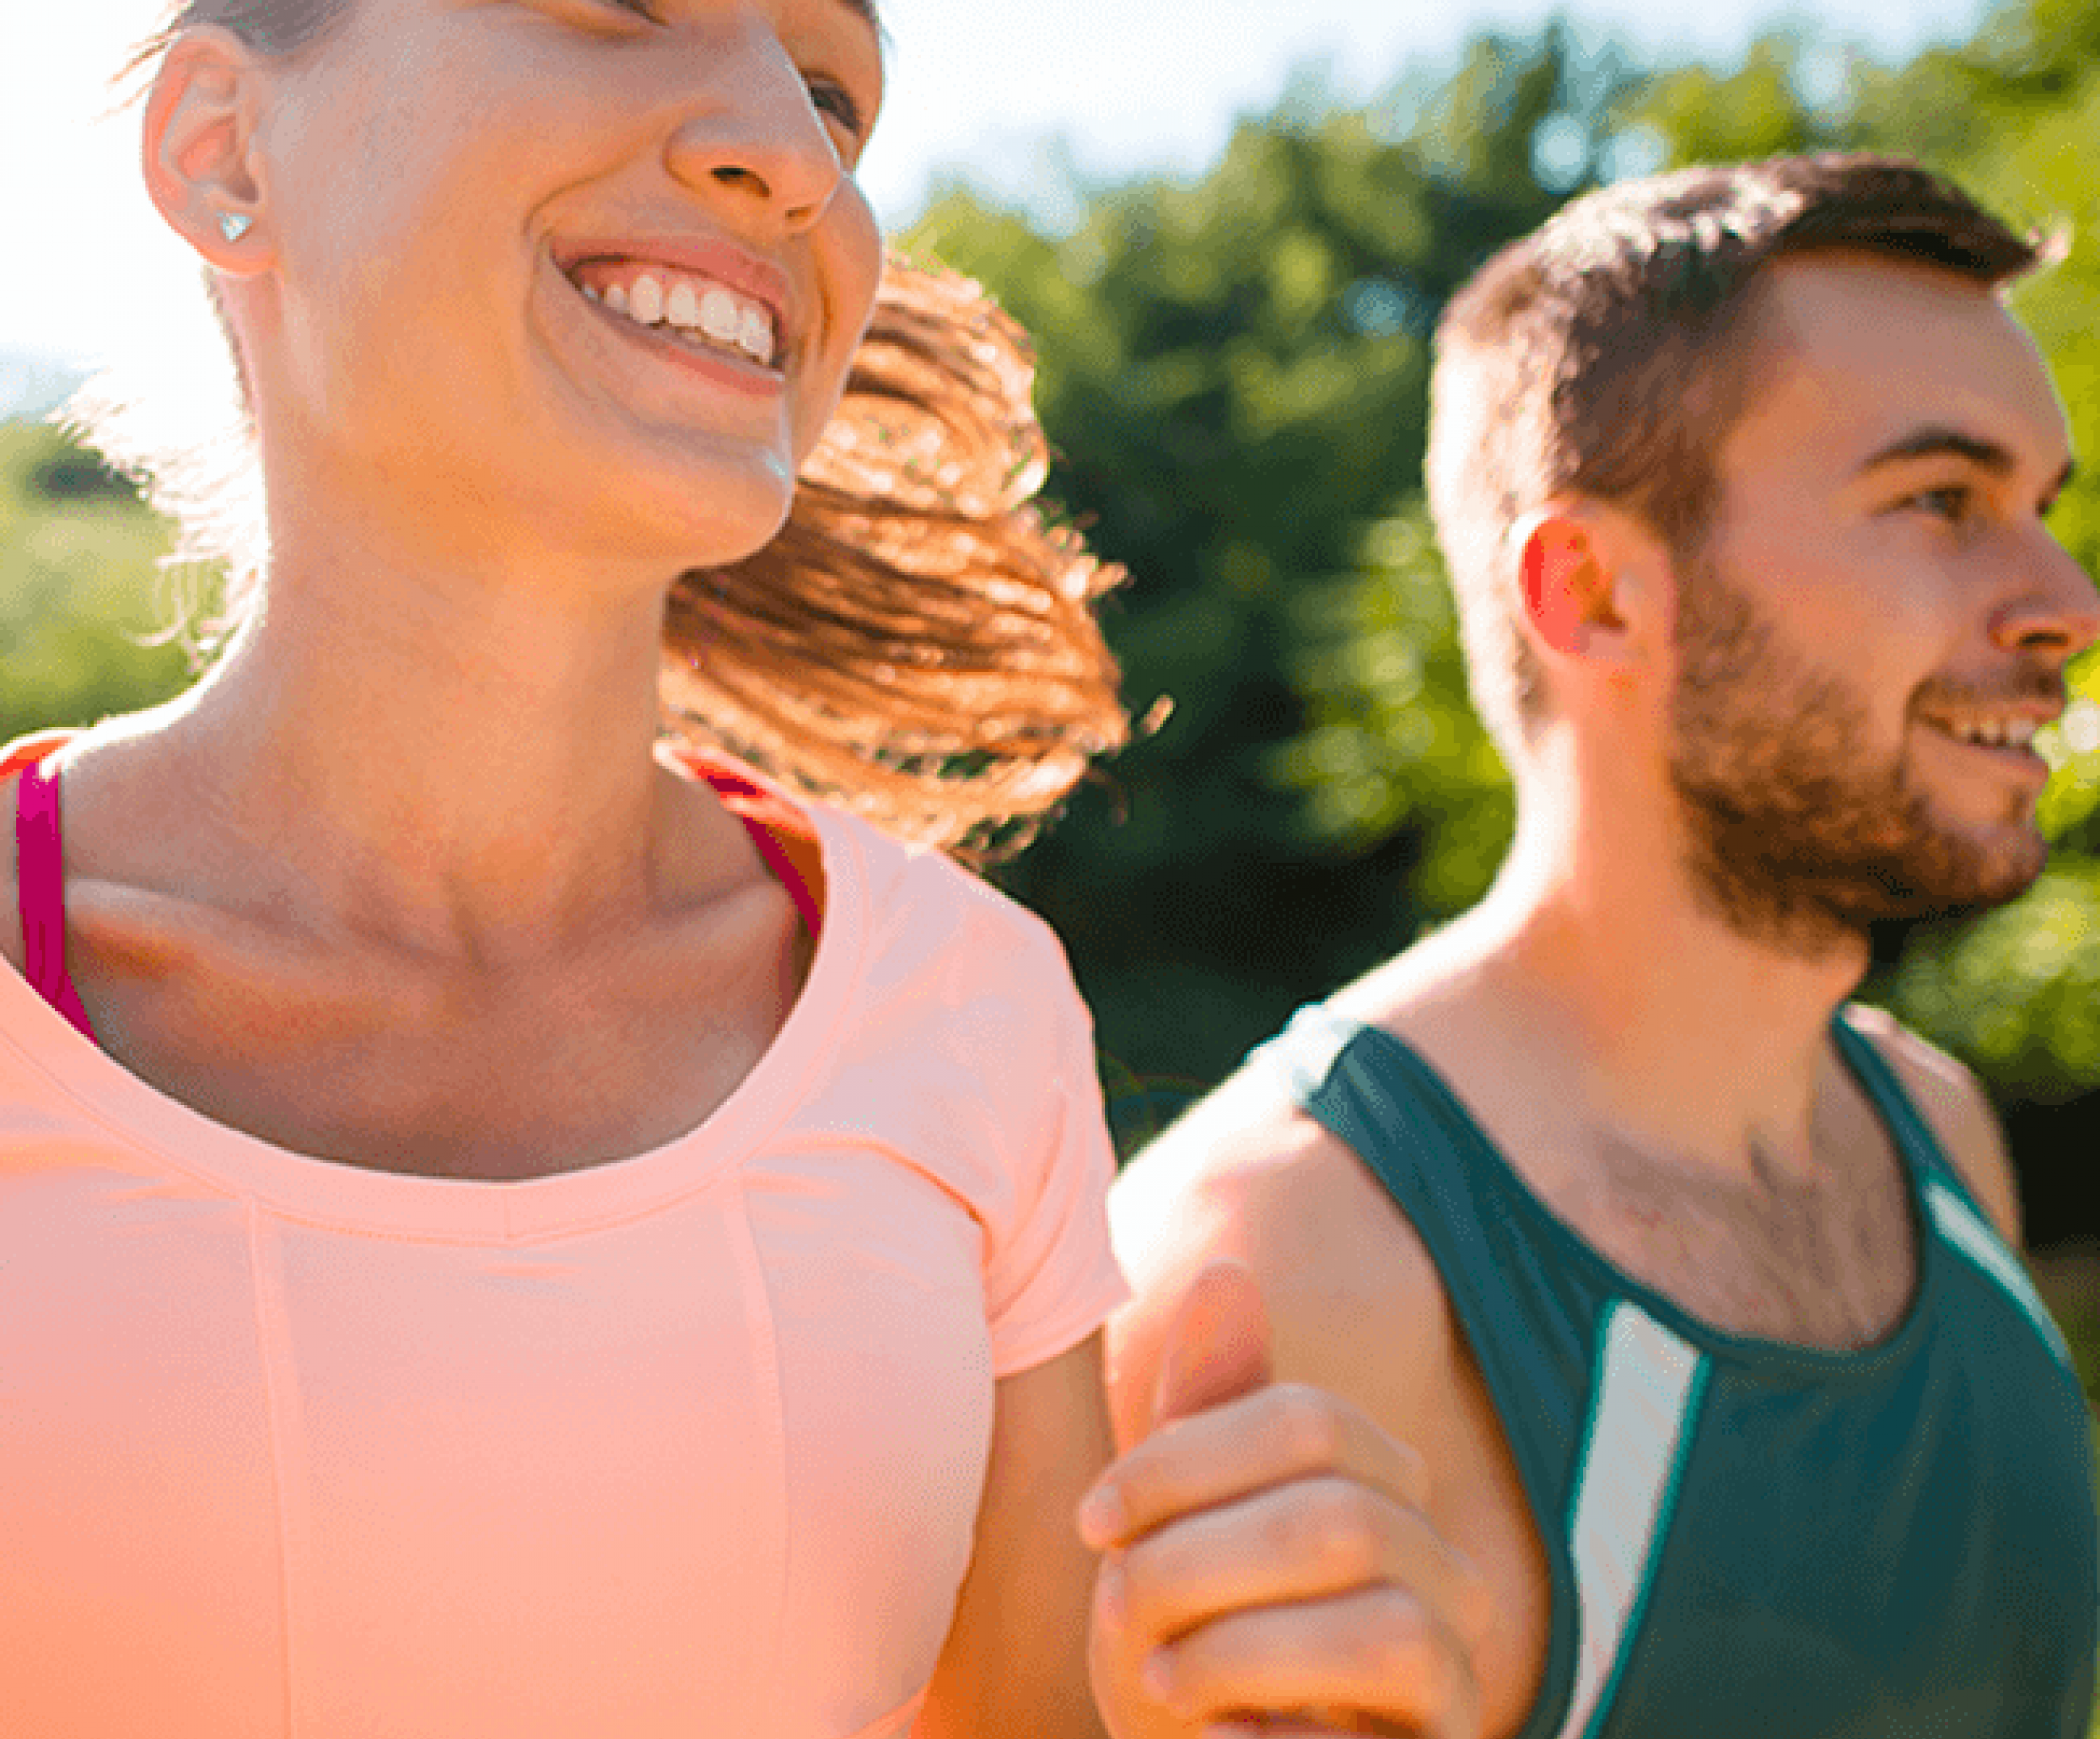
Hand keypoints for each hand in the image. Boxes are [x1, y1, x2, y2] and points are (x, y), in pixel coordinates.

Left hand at [1080, 1262, 1491, 1738]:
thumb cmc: (1189, 1648)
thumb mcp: (1176, 1528)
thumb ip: (1206, 1414)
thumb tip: (1229, 1268)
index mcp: (1387, 1495)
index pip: (1310, 1422)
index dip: (1184, 1459)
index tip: (1091, 1520)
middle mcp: (1447, 1578)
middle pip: (1339, 1517)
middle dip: (1196, 1562)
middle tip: (1118, 1605)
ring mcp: (1455, 1682)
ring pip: (1384, 1625)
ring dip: (1238, 1650)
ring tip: (1160, 1680)